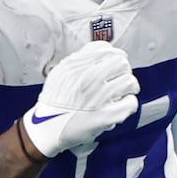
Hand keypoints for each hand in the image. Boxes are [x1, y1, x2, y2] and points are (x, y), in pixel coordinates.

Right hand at [21, 41, 138, 157]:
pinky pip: (130, 103)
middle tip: (121, 78)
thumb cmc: (54, 103)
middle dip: (123, 70)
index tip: (114, 62)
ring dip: (130, 87)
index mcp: (76, 66)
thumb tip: (100, 51)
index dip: (114, 55)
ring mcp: (97, 97)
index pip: (105, 49)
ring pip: (129, 81)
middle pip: (121, 62)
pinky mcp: (105, 116)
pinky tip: (123, 106)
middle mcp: (87, 79)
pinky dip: (130, 104)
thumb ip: (78, 61)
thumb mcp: (59, 73)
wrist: (46, 128)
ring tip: (124, 92)